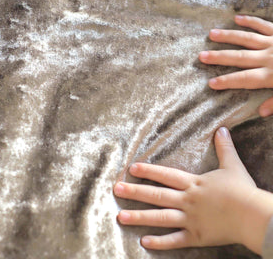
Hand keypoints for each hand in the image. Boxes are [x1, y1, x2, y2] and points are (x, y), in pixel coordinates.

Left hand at [114, 128, 272, 253]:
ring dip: (140, 217)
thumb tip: (222, 129)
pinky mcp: (196, 237)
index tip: (132, 168)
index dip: (148, 171)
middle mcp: (187, 200)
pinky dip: (160, 242)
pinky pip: (175, 240)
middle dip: (135, 191)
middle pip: (156, 195)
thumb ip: (224, 147)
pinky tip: (144, 241)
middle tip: (116, 189)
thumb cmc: (243, 190)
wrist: (255, 216)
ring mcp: (190, 219)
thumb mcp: (232, 165)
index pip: (166, 175)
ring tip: (121, 216)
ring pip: (160, 217)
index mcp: (193, 183)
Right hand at [199, 15, 272, 116]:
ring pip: (247, 39)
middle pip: (239, 58)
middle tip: (201, 55)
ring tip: (211, 34)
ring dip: (228, 37)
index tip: (210, 83)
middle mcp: (269, 57)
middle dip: (219, 57)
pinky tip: (237, 18)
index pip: (244, 80)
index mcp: (272, 75)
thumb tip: (260, 111)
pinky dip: (250, 21)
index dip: (227, 82)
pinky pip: (264, 24)